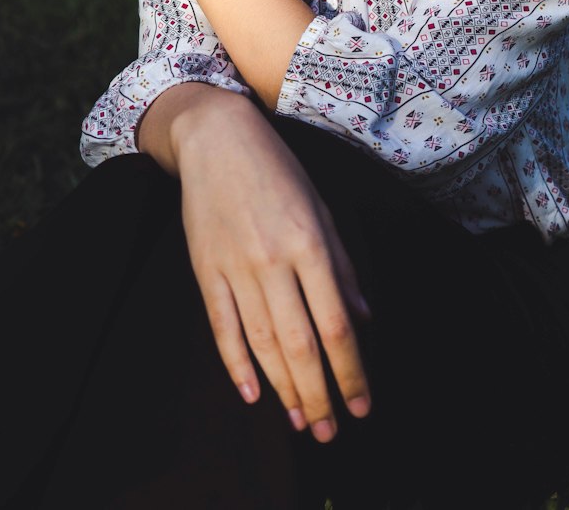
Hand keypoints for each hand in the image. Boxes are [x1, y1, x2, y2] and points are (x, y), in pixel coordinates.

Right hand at [140, 87, 371, 442]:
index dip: (351, 369)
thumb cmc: (278, 170)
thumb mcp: (321, 207)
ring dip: (284, 389)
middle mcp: (273, 260)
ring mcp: (235, 267)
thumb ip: (341, 265)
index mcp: (310, 243)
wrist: (216, 138)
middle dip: (319, 394)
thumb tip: (363, 317)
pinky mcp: (205, 270)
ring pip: (263, 344)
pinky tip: (252, 393)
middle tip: (330, 430)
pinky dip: (236, 365)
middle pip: (300, 344)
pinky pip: (222, 328)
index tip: (362, 403)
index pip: (336, 324)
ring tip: (300, 420)